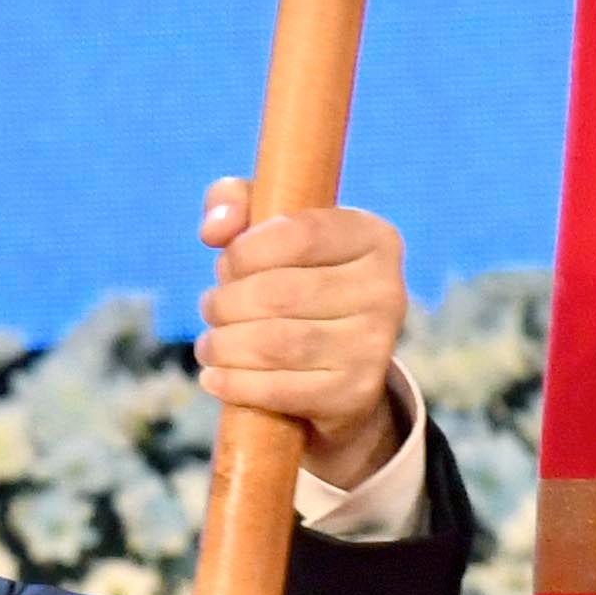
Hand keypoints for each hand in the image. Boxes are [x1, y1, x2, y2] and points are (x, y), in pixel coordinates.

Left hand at [196, 181, 405, 489]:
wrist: (339, 370)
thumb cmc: (296, 281)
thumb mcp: (269, 228)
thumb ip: (235, 202)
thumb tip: (214, 231)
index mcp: (373, 237)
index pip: (299, 234)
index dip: (245, 252)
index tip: (227, 266)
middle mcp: (386, 289)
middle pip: (280, 293)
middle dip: (226, 303)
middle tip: (212, 309)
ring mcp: (375, 345)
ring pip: (275, 343)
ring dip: (225, 345)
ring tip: (209, 344)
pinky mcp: (357, 392)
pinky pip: (281, 389)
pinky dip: (235, 384)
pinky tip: (215, 378)